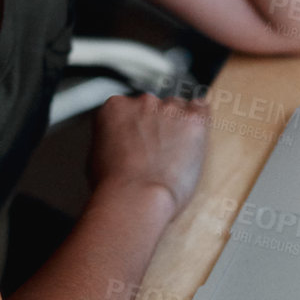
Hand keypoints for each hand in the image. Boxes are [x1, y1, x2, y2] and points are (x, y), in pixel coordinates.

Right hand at [86, 91, 209, 218]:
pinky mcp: (193, 119)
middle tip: (156, 152)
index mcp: (115, 108)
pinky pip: (202, 109)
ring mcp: (169, 109)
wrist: (135, 196)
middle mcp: (142, 102)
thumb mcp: (98, 156)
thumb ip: (112, 139)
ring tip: (175, 154)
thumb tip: (120, 145)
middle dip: (156, 125)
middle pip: (154, 106)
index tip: (139, 140)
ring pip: (178, 109)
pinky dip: (199, 121)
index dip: (135, 127)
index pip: (129, 107)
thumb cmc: (115, 185)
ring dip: (177, 126)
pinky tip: (195, 136)